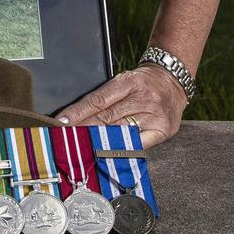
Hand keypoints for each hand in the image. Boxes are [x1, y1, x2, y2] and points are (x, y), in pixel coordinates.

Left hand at [55, 66, 187, 147]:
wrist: (171, 81)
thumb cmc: (142, 82)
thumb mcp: (124, 80)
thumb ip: (106, 96)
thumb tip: (78, 114)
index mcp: (129, 82)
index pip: (98, 99)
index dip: (78, 112)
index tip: (62, 122)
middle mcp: (142, 98)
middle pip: (106, 118)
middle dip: (83, 128)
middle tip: (65, 137)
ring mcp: (154, 115)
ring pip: (120, 132)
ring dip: (98, 141)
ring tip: (80, 146)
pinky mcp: (163, 130)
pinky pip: (137, 144)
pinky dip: (121, 149)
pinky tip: (106, 153)